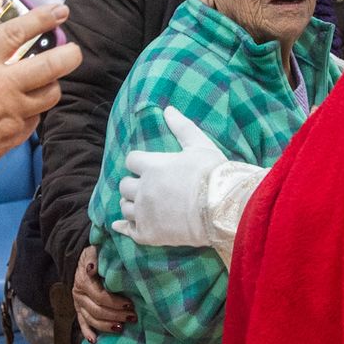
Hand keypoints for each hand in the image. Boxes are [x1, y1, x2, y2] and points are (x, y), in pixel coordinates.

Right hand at [0, 5, 79, 193]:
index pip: (18, 33)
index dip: (43, 18)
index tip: (60, 12)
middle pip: (53, 65)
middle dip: (70, 54)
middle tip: (72, 50)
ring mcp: (7, 116)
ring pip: (50, 96)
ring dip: (52, 85)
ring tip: (44, 81)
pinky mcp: (8, 142)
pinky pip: (34, 123)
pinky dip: (34, 113)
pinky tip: (23, 110)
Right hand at [72, 245, 134, 343]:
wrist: (83, 257)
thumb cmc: (96, 254)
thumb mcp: (95, 250)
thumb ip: (96, 257)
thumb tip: (93, 267)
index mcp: (84, 280)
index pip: (100, 296)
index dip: (115, 302)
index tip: (130, 305)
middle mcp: (79, 294)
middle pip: (96, 310)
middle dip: (115, 315)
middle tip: (132, 317)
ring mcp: (78, 303)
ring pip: (91, 319)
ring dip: (106, 326)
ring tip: (121, 328)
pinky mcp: (78, 309)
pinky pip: (82, 323)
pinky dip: (87, 333)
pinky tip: (95, 341)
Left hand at [112, 106, 226, 247]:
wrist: (222, 208)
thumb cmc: (212, 174)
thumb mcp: (199, 145)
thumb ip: (181, 127)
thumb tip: (168, 109)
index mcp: (152, 166)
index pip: (131, 160)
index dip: (138, 163)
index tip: (147, 166)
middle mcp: (143, 189)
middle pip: (124, 185)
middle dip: (133, 185)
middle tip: (147, 187)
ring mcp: (144, 213)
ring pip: (125, 208)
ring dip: (131, 204)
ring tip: (142, 205)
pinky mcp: (149, 234)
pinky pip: (128, 231)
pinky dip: (123, 228)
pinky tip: (121, 226)